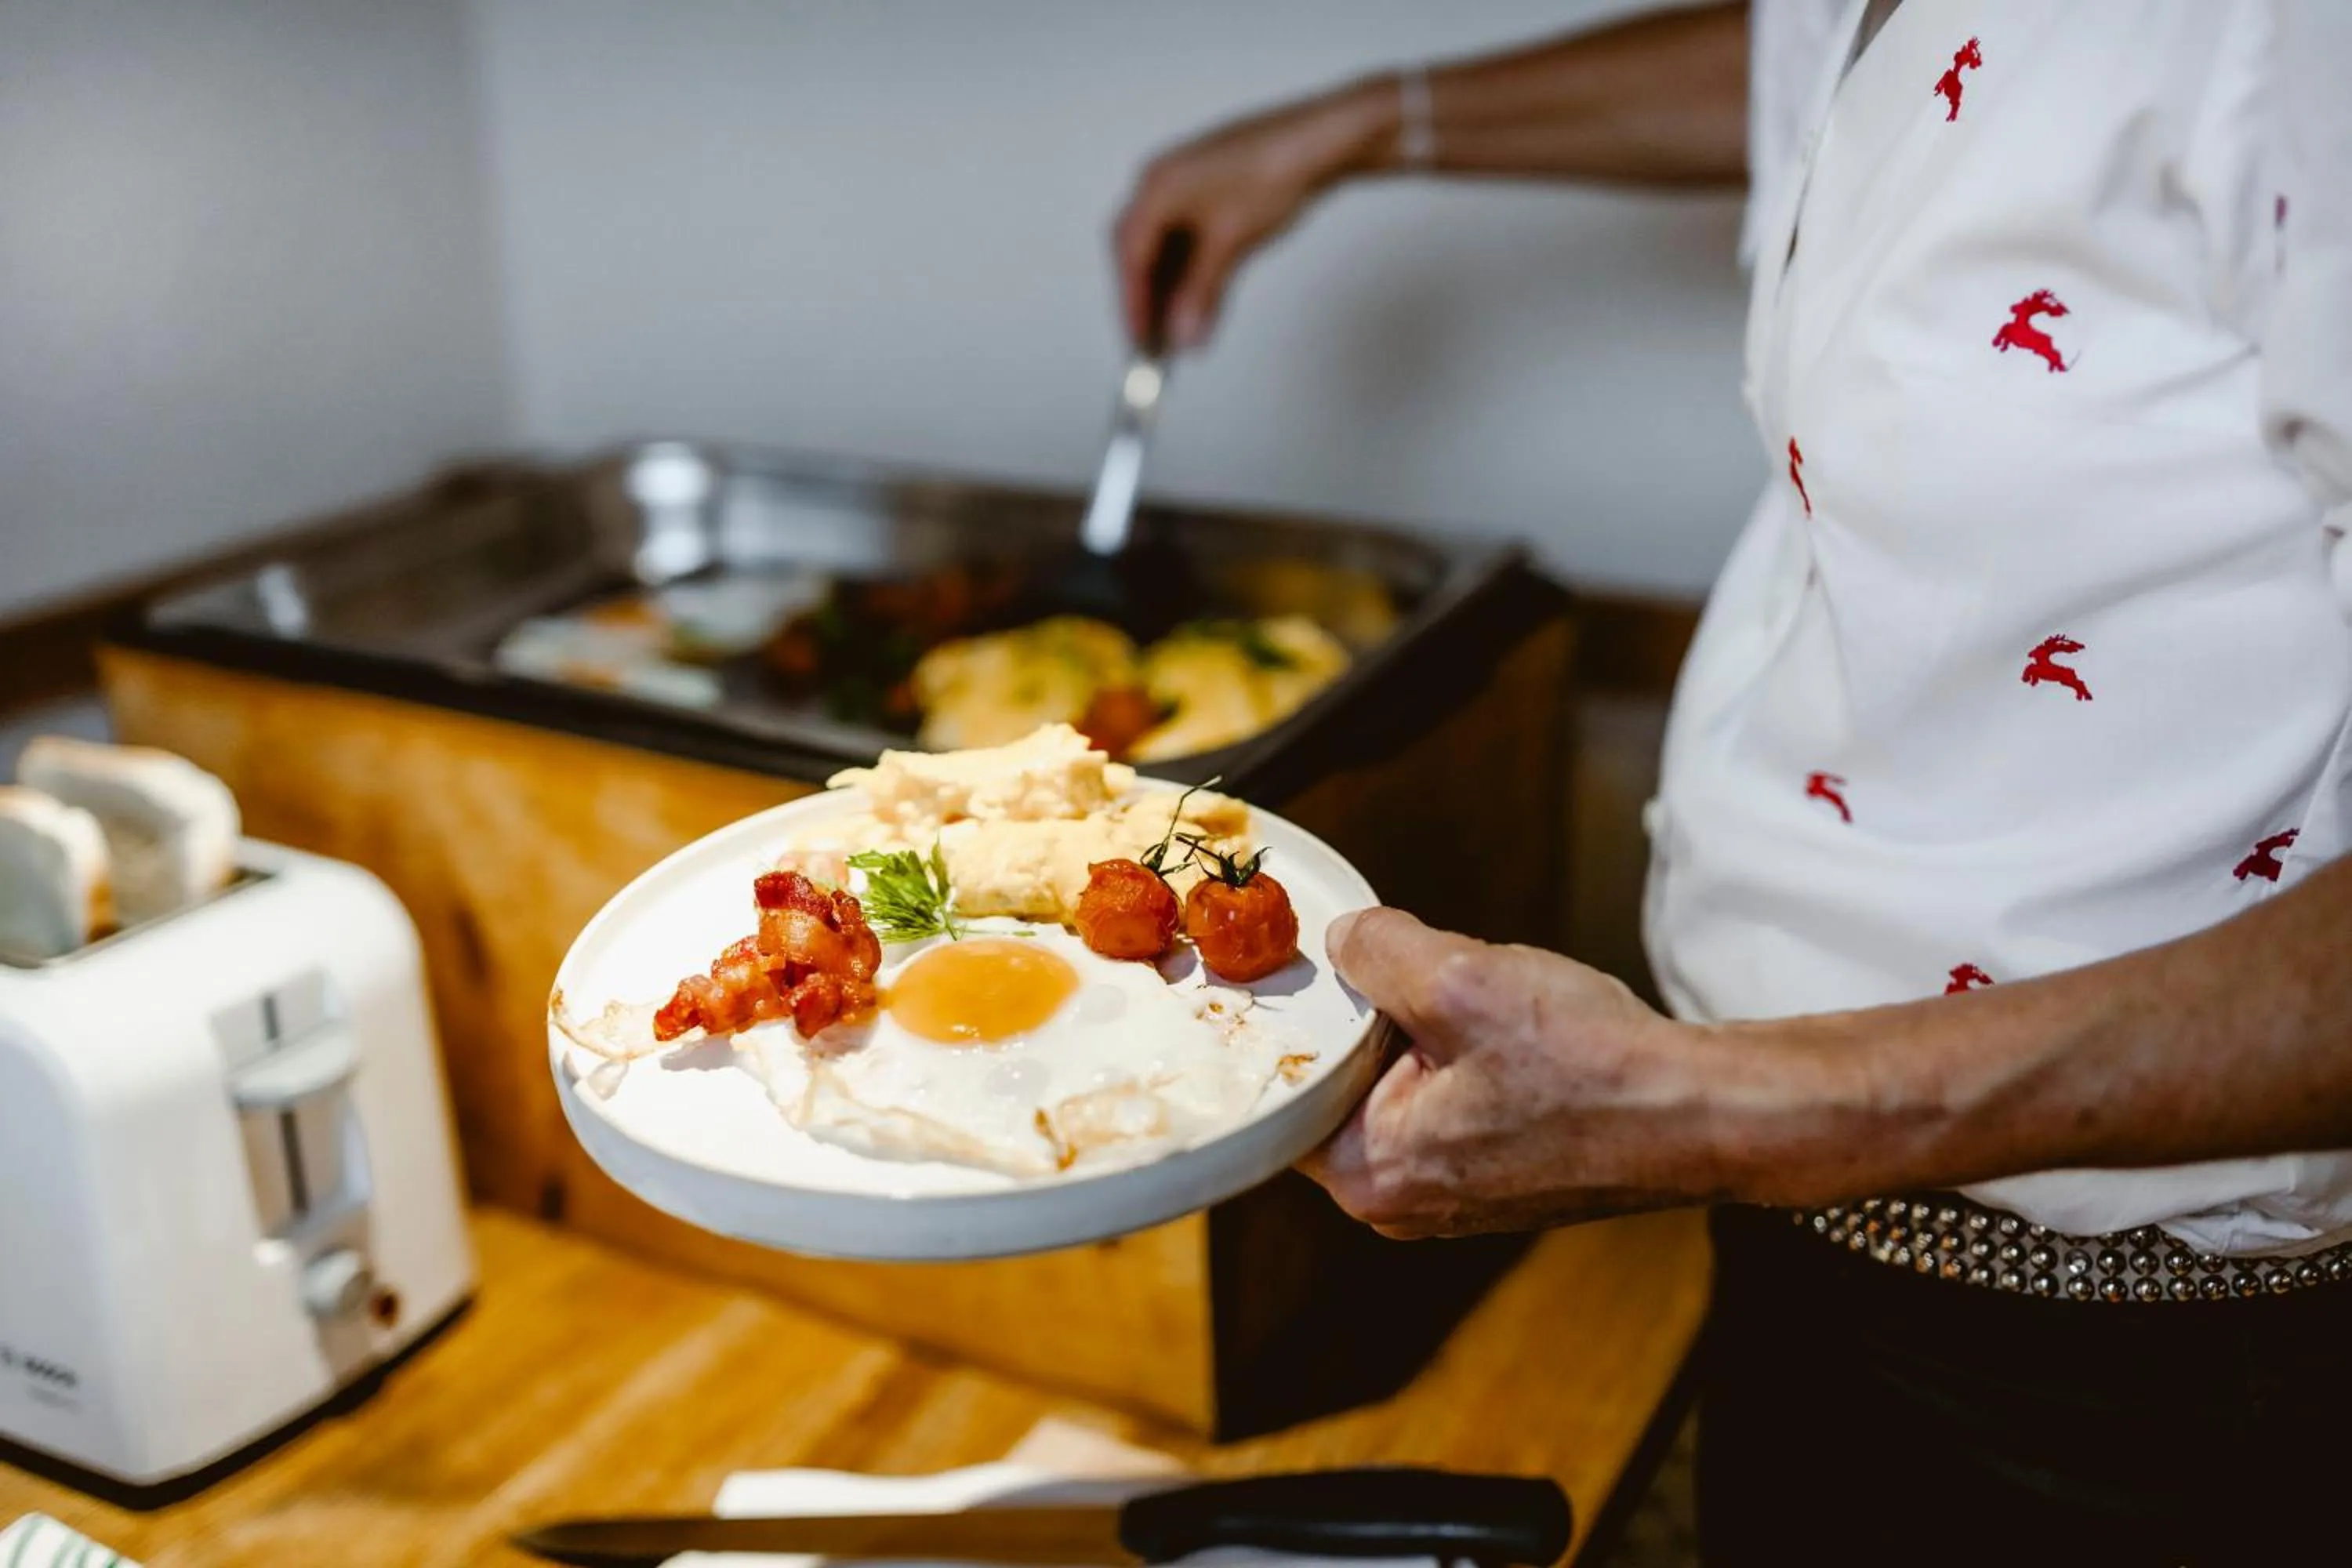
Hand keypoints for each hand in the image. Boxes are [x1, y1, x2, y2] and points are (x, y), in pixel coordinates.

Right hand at [1113, 80, 1392, 350]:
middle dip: (1147, 297)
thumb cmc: (1275, 169)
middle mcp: (1164, 179)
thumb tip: (1183, 333)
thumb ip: (1201, 292)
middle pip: (1141, 250)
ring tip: (1181, 327)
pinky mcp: (1214, 186)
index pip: (1130, 256)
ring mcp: (1189, 180)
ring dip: (1171, 286)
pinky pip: (1190, 235)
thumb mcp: (1229, 242)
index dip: (1133, 303)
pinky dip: (1192, 269)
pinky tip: (1202, 297)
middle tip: (1156, 341)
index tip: (1141, 341)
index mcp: (1156, 187)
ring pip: (1167, 245)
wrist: (1325, 139)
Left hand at [1300, 907, 1760, 1238]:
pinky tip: (1520, 1031)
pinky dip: (1471, 1053)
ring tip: (1489, 1006)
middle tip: (1429, 977)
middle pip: (1346, 1082)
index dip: (1314, 1015)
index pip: (1290, 1087)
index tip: (1338, 968)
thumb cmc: (1590, 1066)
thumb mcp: (1460, 978)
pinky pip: (1451, 1097)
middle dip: (1381, 1018)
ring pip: (1403, 1082)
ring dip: (1432, 1029)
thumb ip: (1378, 952)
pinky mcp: (1498, 1174)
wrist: (1704, 1113)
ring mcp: (1453, 1193)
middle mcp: (1401, 1201)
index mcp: (1370, 1175)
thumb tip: (1346, 938)